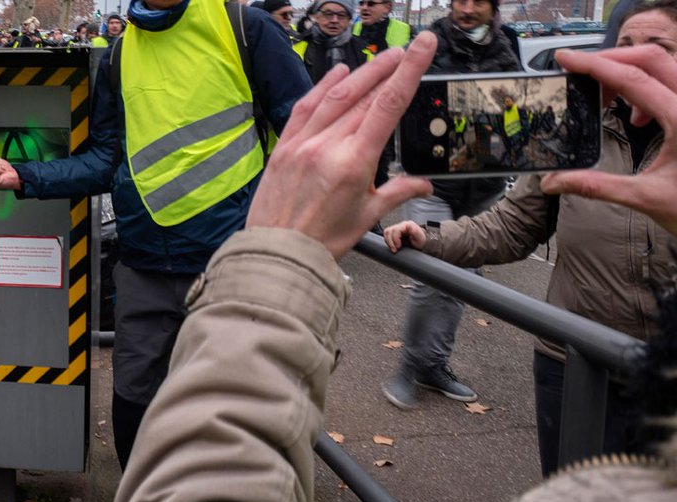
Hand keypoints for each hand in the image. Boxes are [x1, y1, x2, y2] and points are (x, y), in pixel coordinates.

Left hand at [245, 33, 436, 257]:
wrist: (278, 253)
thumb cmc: (322, 240)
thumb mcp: (367, 216)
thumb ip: (397, 192)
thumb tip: (423, 185)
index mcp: (354, 162)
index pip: (388, 105)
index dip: (409, 71)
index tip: (421, 48)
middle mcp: (327, 146)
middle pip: (364, 95)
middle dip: (388, 68)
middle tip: (406, 51)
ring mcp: (302, 144)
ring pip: (335, 96)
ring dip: (360, 73)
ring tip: (380, 58)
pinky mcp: (283, 147)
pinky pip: (304, 108)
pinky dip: (321, 86)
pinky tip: (337, 73)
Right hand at [382, 220, 425, 252]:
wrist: (420, 244)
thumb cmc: (420, 241)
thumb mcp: (420, 237)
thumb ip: (415, 231)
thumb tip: (410, 227)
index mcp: (407, 225)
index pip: (396, 230)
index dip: (395, 239)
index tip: (398, 247)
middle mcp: (401, 225)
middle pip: (389, 231)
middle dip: (390, 242)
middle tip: (395, 250)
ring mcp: (396, 228)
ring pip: (386, 233)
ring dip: (388, 242)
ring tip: (393, 249)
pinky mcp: (393, 233)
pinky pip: (386, 235)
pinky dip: (388, 242)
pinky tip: (393, 246)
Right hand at [542, 46, 676, 235]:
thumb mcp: (645, 198)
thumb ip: (596, 186)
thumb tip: (555, 182)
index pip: (633, 79)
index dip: (595, 66)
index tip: (567, 60)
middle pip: (651, 59)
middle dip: (612, 60)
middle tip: (581, 72)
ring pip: (664, 66)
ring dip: (630, 73)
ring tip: (607, 98)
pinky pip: (672, 82)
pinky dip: (647, 87)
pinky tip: (637, 115)